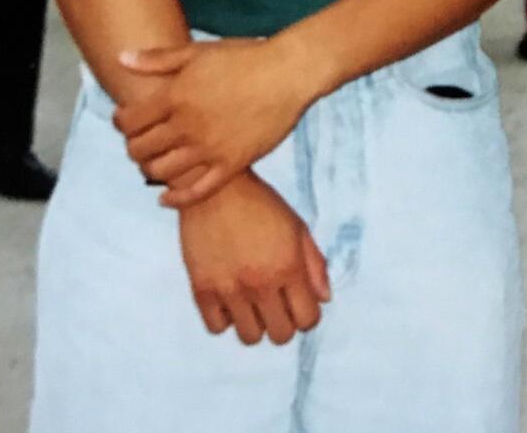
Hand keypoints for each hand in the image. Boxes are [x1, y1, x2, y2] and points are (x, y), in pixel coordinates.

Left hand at [115, 36, 310, 206]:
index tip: (126, 121)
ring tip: (154, 163)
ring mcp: (209, 148)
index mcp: (176, 96)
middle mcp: (187, 125)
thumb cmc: (245, 57)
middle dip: (133, 147)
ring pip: (162, 173)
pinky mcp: (232, 164)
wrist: (288, 73)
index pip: (130, 122)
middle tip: (140, 143)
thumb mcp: (198, 51)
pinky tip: (166, 197)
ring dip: (150, 171)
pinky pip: (196, 192)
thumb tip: (121, 58)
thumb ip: (158, 59)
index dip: (121, 123)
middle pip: (141, 150)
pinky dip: (176, 199)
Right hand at [179, 170, 330, 345]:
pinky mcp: (202, 289)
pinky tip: (229, 297)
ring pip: (250, 337)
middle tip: (276, 302)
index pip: (307, 320)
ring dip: (255, 323)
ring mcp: (230, 288)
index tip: (298, 302)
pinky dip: (225, 318)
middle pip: (281, 335)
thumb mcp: (296, 226)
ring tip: (252, 301)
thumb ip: (314, 264)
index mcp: (289, 266)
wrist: (216, 187)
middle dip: (283, 322)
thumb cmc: (261, 204)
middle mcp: (260, 282)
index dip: (307, 314)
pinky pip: (217, 328)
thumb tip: (324, 299)